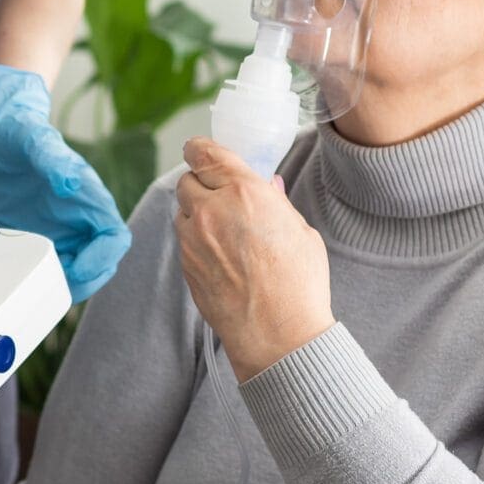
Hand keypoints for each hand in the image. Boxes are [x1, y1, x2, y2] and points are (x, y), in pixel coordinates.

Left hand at [0, 65, 131, 300]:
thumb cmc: (15, 124)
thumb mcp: (30, 136)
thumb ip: (52, 159)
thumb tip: (71, 183)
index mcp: (86, 194)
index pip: (113, 237)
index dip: (102, 260)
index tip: (76, 270)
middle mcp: (77, 215)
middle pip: (99, 262)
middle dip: (85, 281)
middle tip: (53, 289)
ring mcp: (57, 227)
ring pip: (75, 270)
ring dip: (63, 285)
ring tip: (36, 288)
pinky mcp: (34, 235)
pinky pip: (47, 266)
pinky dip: (40, 279)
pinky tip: (21, 281)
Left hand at [173, 136, 334, 381]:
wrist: (277, 334)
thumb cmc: (298, 283)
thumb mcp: (300, 232)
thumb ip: (276, 204)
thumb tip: (267, 187)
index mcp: (244, 192)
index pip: (204, 153)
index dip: (200, 149)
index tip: (202, 151)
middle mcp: (211, 210)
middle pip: (187, 180)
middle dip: (201, 182)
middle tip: (219, 194)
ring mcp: (193, 239)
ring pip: (183, 211)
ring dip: (197, 212)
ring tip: (223, 229)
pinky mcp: (186, 265)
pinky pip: (185, 241)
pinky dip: (196, 240)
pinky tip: (220, 255)